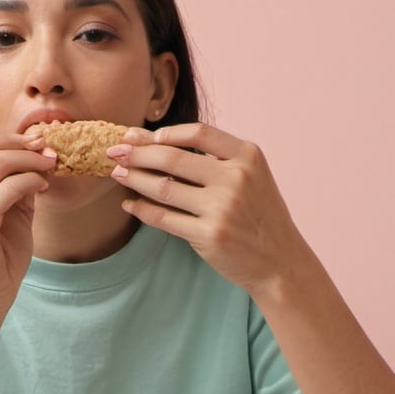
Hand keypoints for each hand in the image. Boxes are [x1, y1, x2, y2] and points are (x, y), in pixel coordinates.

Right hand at [0, 132, 55, 322]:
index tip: (28, 140)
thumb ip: (12, 190)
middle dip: (16, 143)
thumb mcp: (3, 218)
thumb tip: (35, 160)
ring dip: (28, 160)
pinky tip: (42, 187)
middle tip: (43, 146)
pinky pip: (7, 190)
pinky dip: (29, 181)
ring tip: (48, 165)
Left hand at [108, 123, 302, 294]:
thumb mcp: (250, 175)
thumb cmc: (258, 214)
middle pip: (172, 157)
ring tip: (116, 174)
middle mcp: (236, 178)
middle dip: (137, 152)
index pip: (197, 132)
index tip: (139, 136)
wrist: (280, 261)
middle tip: (114, 151)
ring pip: (162, 186)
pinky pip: (163, 217)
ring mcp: (223, 208)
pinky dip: (140, 208)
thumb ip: (216, 158)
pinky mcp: (209, 236)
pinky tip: (129, 204)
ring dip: (133, 178)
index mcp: (247, 156)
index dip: (164, 133)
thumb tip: (155, 141)